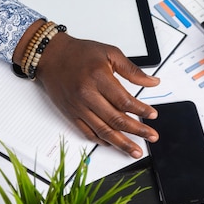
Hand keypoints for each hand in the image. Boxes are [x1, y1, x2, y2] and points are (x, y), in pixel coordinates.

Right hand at [32, 31, 160, 157]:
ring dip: (121, 143)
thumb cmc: (80, 53)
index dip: (141, 110)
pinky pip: (88, 132)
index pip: (124, 101)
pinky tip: (113, 144)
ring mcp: (78, 107)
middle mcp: (87, 95)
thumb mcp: (110, 53)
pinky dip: (102, 140)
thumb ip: (133, 70)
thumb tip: (153, 82)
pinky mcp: (71, 114)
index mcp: (99, 78)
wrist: (51, 55)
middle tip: (151, 136)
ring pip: (103, 131)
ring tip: (135, 151)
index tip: (152, 115)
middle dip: (137, 131)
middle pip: (116, 119)